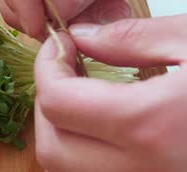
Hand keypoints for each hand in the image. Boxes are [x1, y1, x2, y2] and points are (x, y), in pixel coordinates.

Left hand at [34, 15, 186, 171]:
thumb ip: (133, 38)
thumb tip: (83, 37)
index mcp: (150, 126)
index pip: (56, 102)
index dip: (46, 66)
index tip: (59, 43)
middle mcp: (143, 170)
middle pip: (52, 147)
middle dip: (48, 104)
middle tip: (67, 71)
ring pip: (70, 169)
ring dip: (64, 132)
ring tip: (87, 96)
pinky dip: (87, 150)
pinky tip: (109, 122)